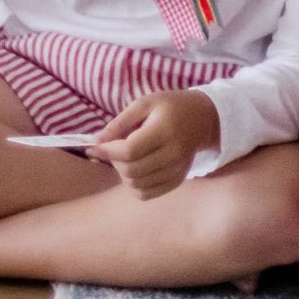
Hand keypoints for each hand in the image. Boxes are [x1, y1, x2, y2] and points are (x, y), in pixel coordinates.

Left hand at [90, 88, 220, 199]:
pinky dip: (133, 185)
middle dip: (113, 161)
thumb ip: (120, 122)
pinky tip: (134, 168)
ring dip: (122, 173)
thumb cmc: (170, 107)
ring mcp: (176, 171)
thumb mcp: (144, 103)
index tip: (95, 146)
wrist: (202, 119)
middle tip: (112, 148)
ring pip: (136, 185)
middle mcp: (173, 154)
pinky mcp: (176, 182)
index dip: (108, 151)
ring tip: (125, 157)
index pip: (130, 150)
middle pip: (131, 170)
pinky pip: (146, 194)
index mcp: (165, 130)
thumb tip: (96, 142)